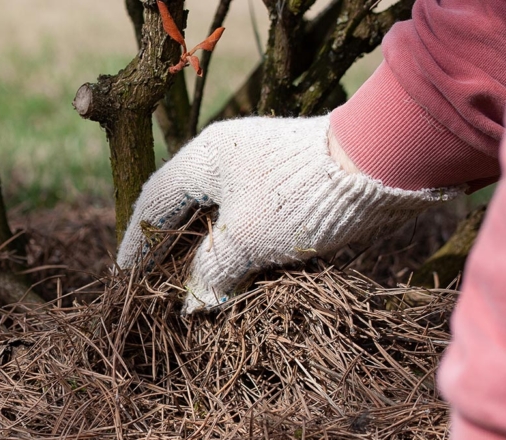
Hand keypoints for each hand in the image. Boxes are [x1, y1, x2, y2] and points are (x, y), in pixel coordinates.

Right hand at [117, 115, 457, 312]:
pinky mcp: (284, 182)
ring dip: (202, 251)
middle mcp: (225, 156)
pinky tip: (231, 272)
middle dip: (167, 249)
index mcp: (204, 157)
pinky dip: (232, 246)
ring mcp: (256, 167)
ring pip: (215, 214)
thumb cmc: (302, 197)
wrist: (382, 163)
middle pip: (182, 207)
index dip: (135, 241)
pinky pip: (243, 217)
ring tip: (190, 286)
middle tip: (154, 285)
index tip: (123, 274)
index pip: (155, 202)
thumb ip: (211, 271)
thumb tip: (190, 304)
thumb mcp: (248, 239)